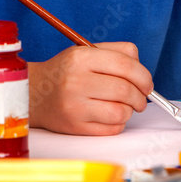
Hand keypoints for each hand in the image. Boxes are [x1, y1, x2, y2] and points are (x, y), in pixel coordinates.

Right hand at [28, 42, 152, 135]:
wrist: (33, 94)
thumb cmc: (65, 72)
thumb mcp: (84, 52)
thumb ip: (116, 52)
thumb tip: (142, 70)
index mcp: (80, 57)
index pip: (125, 65)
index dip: (144, 76)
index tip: (147, 83)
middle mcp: (76, 81)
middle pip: (126, 89)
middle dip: (141, 96)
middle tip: (140, 98)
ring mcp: (75, 106)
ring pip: (121, 112)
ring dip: (130, 110)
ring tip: (123, 106)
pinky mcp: (76, 127)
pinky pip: (112, 129)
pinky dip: (118, 123)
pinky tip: (110, 116)